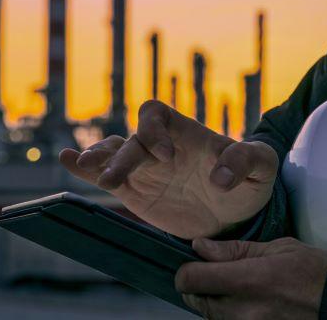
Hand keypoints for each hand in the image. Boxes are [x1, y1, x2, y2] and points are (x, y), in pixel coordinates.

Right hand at [58, 100, 277, 238]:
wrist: (237, 213)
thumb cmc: (250, 182)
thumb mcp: (262, 167)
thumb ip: (247, 160)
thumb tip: (220, 177)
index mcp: (186, 133)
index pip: (156, 114)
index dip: (155, 131)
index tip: (166, 157)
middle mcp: (160, 147)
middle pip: (130, 140)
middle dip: (121, 157)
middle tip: (115, 179)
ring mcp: (145, 169)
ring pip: (111, 154)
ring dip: (96, 160)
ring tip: (82, 166)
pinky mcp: (135, 192)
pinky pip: (104, 176)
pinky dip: (84, 169)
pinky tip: (65, 162)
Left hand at [175, 237, 326, 318]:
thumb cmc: (314, 271)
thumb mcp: (275, 248)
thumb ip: (234, 250)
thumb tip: (200, 247)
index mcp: (247, 281)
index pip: (191, 280)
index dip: (186, 270)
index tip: (195, 262)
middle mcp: (242, 311)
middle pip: (196, 300)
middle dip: (202, 285)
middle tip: (222, 273)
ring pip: (211, 315)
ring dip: (216, 301)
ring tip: (242, 287)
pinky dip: (231, 313)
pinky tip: (251, 301)